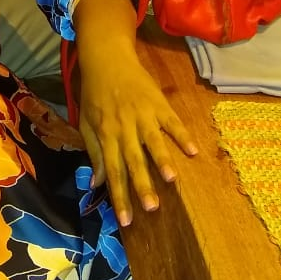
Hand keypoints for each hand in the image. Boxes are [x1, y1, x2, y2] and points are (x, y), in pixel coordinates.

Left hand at [72, 0, 196, 227]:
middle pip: (133, 160)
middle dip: (141, 186)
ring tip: (171, 181)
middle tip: (151, 209)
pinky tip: (193, 151)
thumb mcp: (87, 123)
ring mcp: (143, 114)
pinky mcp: (159, 103)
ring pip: (153, 142)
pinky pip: (172, 122)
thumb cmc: (95, 94)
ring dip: (162, 161)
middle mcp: (124, 127)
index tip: (126, 220)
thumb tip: (97, 183)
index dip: (118, 196)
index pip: (112, 171)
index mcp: (106, 134)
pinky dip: (182, 136)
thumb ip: (94, 153)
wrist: (107, 59)